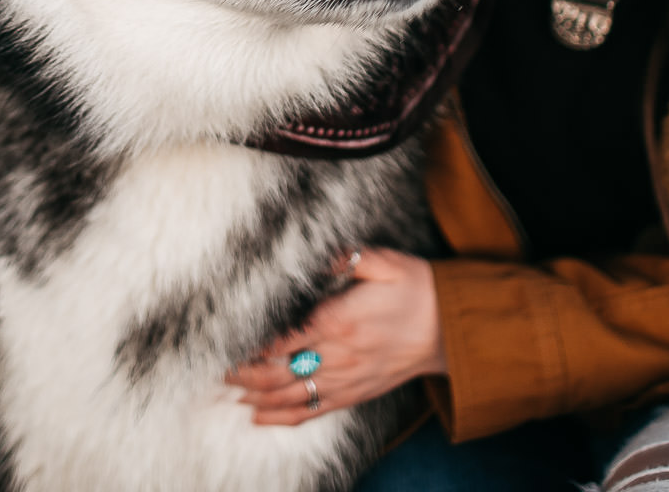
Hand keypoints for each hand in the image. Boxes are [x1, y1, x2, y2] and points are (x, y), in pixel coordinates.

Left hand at [226, 248, 445, 424]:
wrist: (450, 328)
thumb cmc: (417, 289)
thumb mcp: (385, 262)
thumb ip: (346, 257)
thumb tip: (314, 252)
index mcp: (342, 320)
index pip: (287, 338)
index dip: (255, 345)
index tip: (228, 344)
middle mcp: (341, 355)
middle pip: (282, 371)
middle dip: (247, 374)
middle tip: (218, 370)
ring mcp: (348, 378)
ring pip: (293, 395)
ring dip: (258, 396)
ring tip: (230, 391)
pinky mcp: (356, 393)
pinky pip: (314, 411)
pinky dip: (284, 417)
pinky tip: (259, 416)